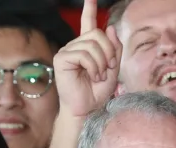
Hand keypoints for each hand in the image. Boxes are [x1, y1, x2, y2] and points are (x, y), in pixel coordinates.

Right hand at [54, 0, 121, 116]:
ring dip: (102, 62)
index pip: (88, 24)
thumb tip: (110, 27)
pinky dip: (94, 66)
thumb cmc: (98, 93)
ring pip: (93, 44)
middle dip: (109, 52)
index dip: (89, 9)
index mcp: (87, 48)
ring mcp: (67, 51)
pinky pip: (84, 54)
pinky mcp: (62, 59)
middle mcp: (75, 46)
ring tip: (99, 76)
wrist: (88, 110)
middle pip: (98, 34)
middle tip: (109, 68)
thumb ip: (114, 49)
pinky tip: (92, 76)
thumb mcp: (113, 69)